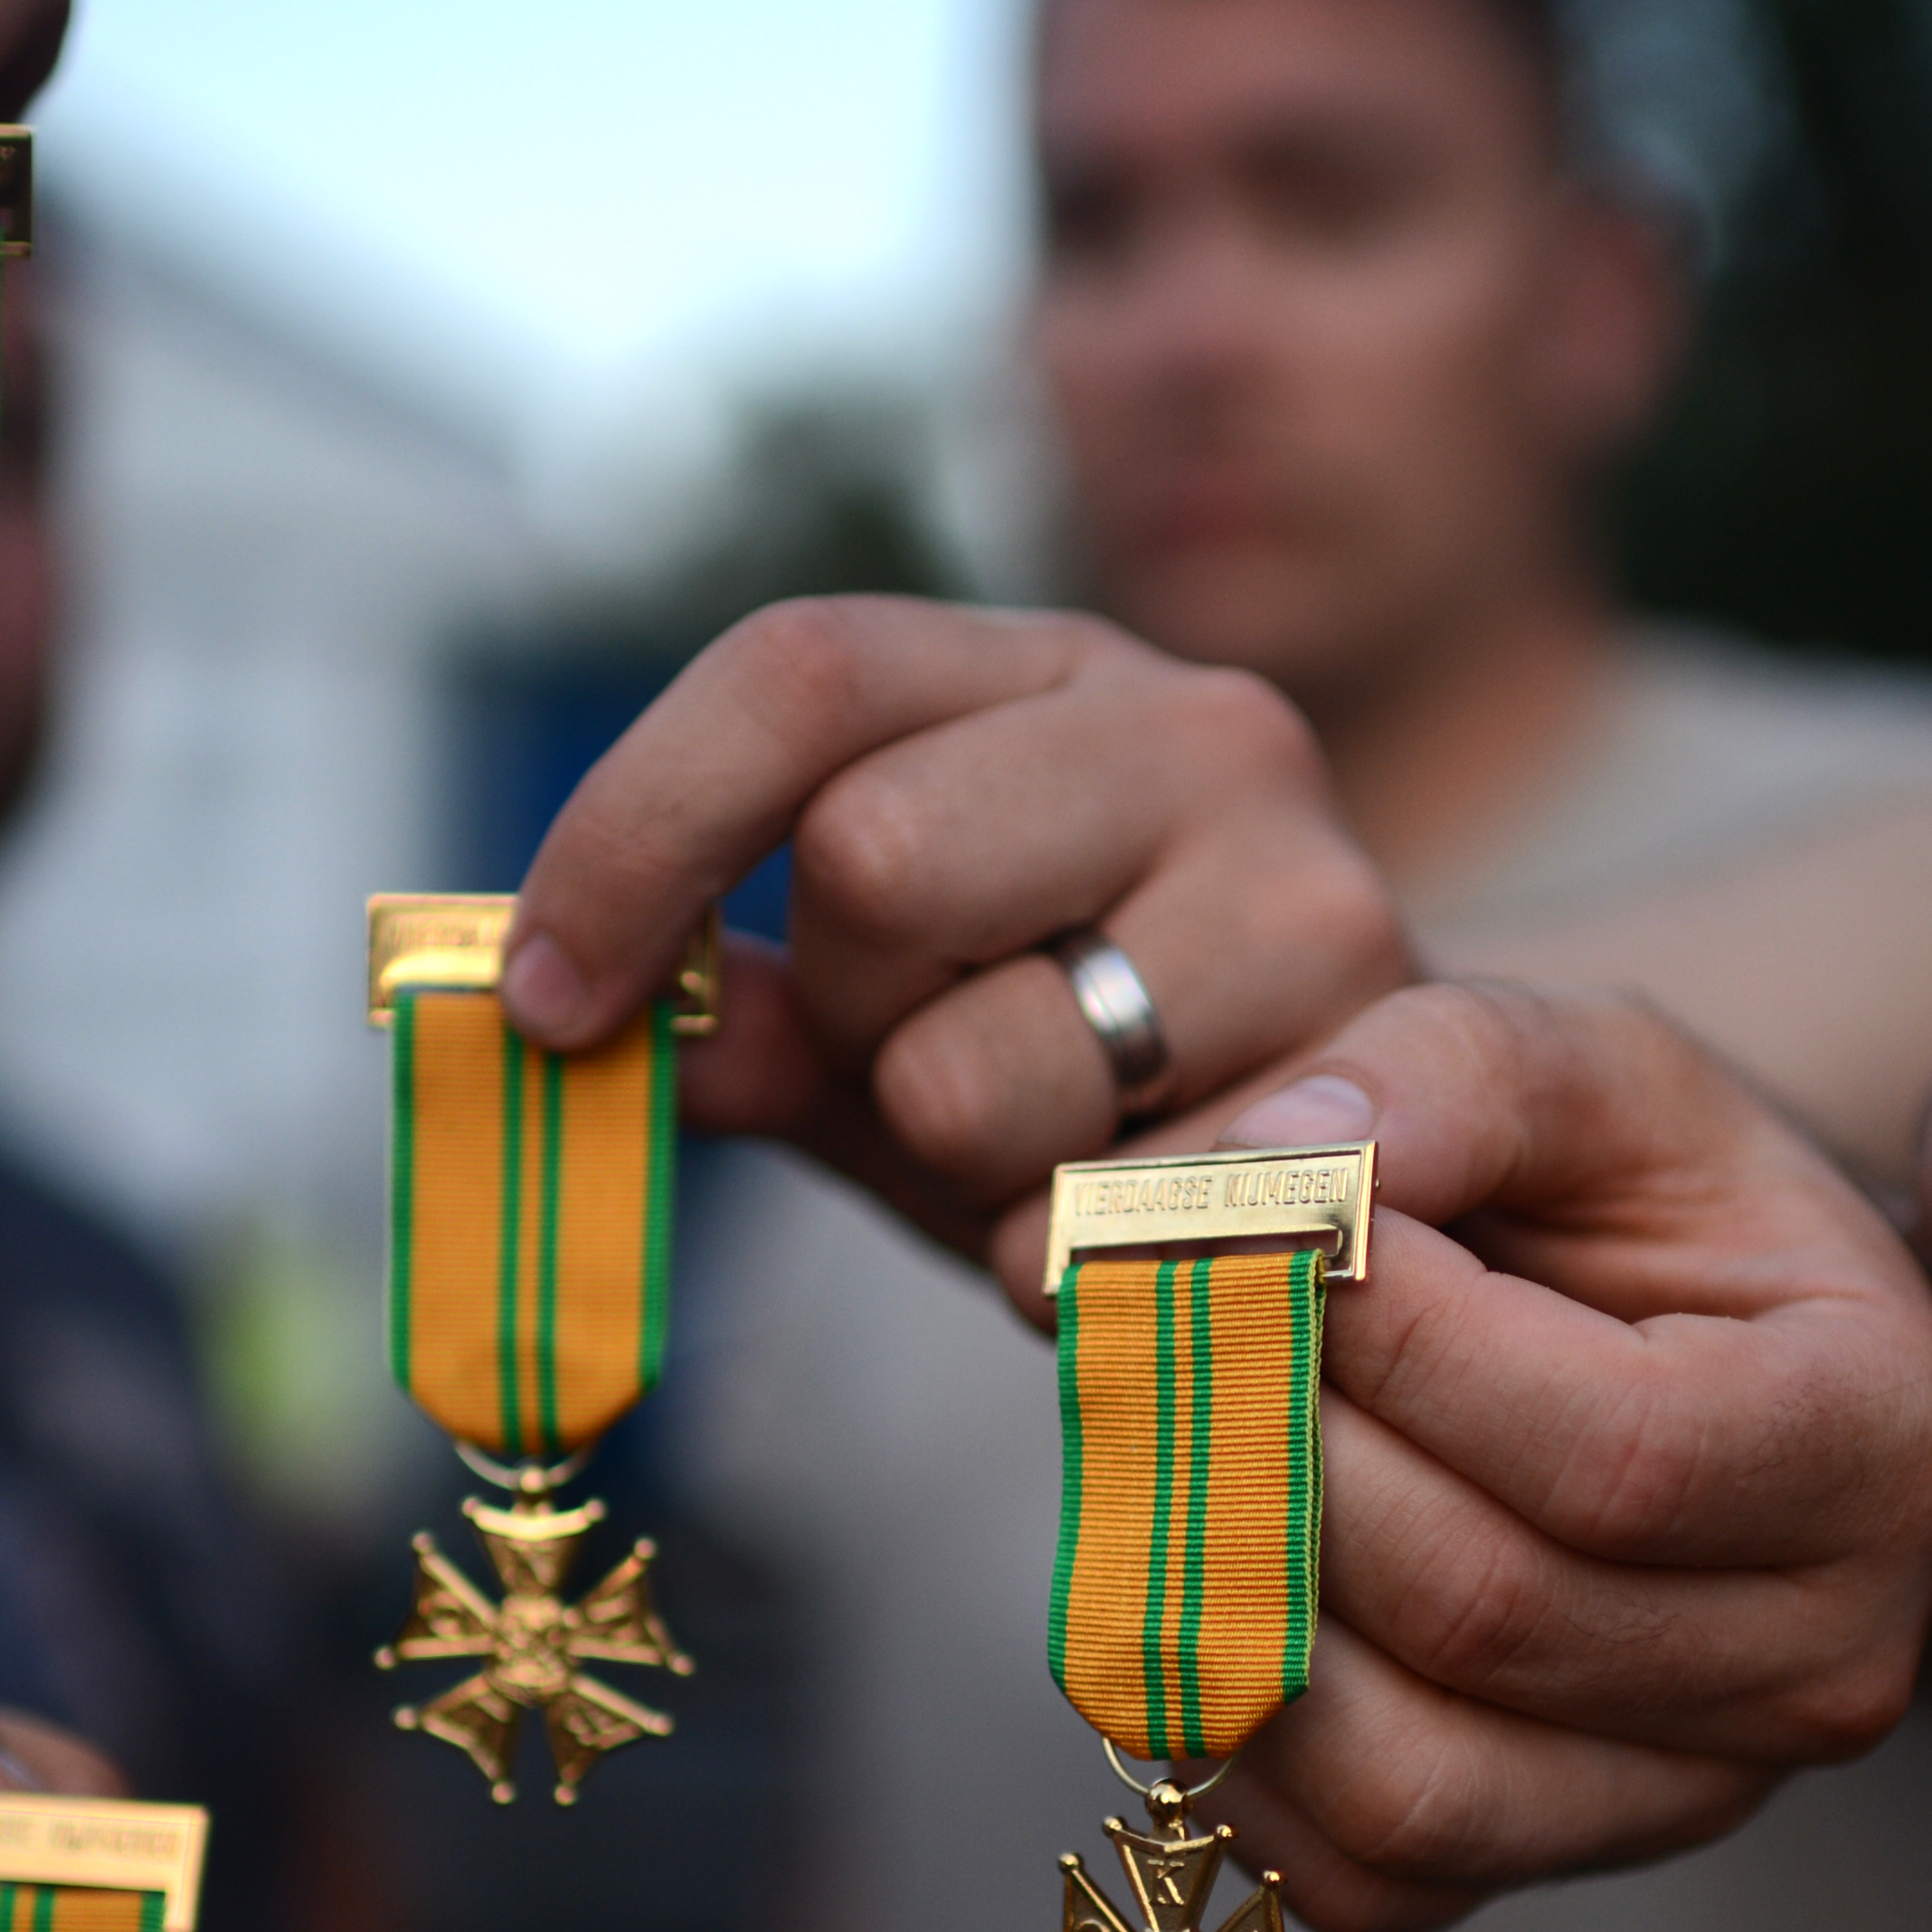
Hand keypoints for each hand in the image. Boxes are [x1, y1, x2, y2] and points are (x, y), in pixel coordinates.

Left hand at [503, 597, 1416, 1268]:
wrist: (1389, 1188)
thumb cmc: (1105, 1086)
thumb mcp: (898, 1026)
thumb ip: (746, 1011)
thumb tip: (547, 1026)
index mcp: (1053, 670)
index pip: (802, 671)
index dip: (636, 834)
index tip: (543, 1001)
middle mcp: (1202, 725)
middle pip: (872, 857)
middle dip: (854, 1012)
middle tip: (925, 1068)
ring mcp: (1311, 888)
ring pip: (972, 1062)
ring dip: (958, 1161)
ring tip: (1048, 1155)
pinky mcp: (1376, 1077)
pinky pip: (1091, 1218)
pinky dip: (1056, 1261)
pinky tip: (1120, 1234)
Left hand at [1176, 985, 1931, 1931]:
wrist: (1671, 1341)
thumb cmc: (1641, 1200)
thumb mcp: (1586, 1073)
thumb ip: (1445, 1076)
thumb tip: (1278, 1174)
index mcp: (1885, 1444)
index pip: (1609, 1450)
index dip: (1396, 1344)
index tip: (1260, 1223)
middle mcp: (1826, 1661)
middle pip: (1487, 1609)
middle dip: (1282, 1454)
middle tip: (1159, 1323)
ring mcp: (1694, 1794)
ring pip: (1407, 1774)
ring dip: (1234, 1607)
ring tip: (1168, 1446)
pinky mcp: (1550, 1864)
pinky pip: (1358, 1870)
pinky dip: (1235, 1746)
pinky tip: (1199, 1583)